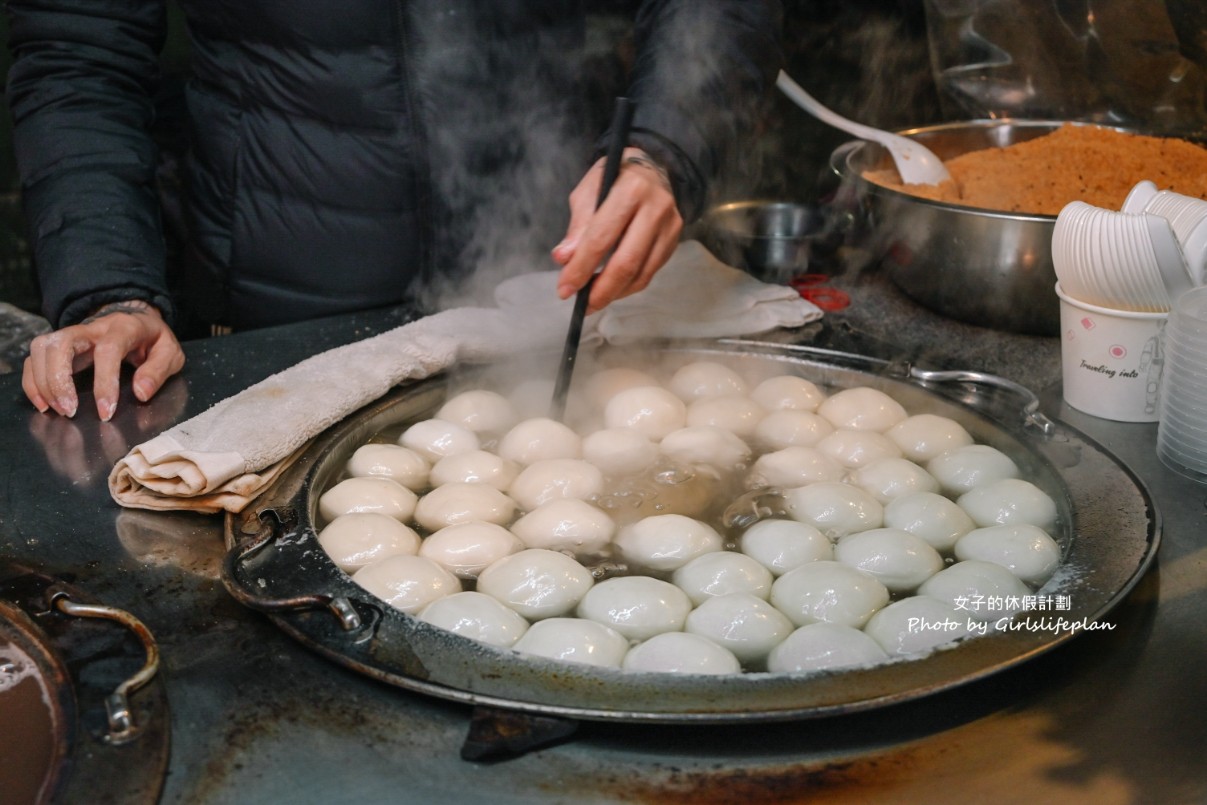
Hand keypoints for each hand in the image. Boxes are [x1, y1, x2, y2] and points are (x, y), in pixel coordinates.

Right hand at [22, 300, 185, 419]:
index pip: (108, 350)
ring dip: (43, 381)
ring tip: (57, 409)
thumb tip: (141, 393)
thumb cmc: (154, 340)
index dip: (105, 382)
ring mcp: (73, 333)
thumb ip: (158, 371)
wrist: (138, 320)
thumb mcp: (170, 353)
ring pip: (43, 347)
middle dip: (60, 380)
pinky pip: (36, 357)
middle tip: (70, 411)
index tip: (106, 412)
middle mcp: (93, 327)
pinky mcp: (61, 344)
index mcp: (124, 327)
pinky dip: (33, 381)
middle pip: (62, 343)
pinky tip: (44, 403)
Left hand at [552, 147, 683, 313]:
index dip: (581, 267)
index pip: (601, 238)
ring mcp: (669, 226)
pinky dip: (628, 286)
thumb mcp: (589, 190)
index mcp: (630, 189)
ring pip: (641, 273)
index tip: (564, 289)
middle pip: (626, 262)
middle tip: (582, 305)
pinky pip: (650, 272)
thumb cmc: (615, 177)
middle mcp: (655, 208)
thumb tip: (563, 258)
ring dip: (615, 293)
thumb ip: (578, 225)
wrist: (654, 166)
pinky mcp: (674, 240)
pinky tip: (612, 288)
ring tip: (593, 300)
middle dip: (601, 290)